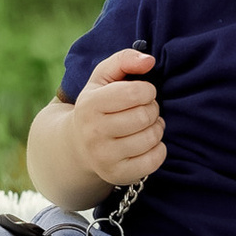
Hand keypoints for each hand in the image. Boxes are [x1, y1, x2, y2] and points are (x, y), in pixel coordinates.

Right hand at [71, 49, 165, 186]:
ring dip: (156, 128)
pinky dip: (158, 149)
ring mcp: (104, 157)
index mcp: (90, 104)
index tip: (143, 92)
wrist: (77, 145)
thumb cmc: (97, 105)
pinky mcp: (117, 175)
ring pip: (151, 138)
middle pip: (145, 116)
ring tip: (146, 125)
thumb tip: (150, 61)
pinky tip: (148, 143)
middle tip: (145, 109)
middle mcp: (94, 133)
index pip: (136, 92)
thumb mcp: (103, 77)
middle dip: (152, 109)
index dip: (148, 90)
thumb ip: (124, 60)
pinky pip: (153, 160)